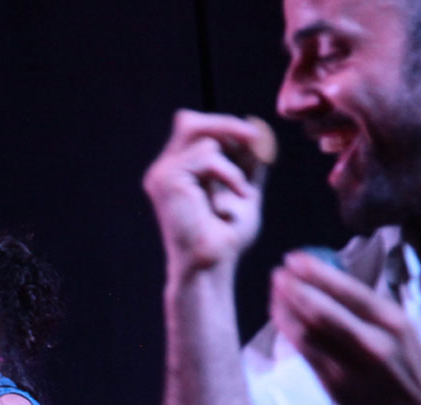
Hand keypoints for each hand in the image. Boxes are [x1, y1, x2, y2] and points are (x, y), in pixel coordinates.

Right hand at [143, 110, 272, 277]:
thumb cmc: (227, 238)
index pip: (195, 129)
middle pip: (189, 121)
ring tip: (243, 188)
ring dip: (232, 158)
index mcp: (178, 172)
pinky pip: (205, 155)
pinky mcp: (167, 180)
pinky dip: (230, 172)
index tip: (257, 145)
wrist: (212, 266)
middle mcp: (164, 171)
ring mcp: (162, 174)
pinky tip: (239, 194)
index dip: (225, 128)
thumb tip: (258, 131)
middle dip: (226, 125)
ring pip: (198, 133)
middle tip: (257, 140)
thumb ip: (248, 163)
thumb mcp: (244, 191)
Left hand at [270, 251, 420, 404]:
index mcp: (391, 321)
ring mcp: (353, 369)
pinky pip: (306, 356)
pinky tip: (282, 320)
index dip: (317, 273)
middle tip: (277, 274)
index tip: (294, 258)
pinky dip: (290, 335)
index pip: (349, 291)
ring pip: (309, 336)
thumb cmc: (405, 358)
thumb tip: (322, 277)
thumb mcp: (398, 323)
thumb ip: (365, 305)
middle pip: (323, 314)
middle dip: (295, 291)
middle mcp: (373, 344)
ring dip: (286, 312)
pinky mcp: (337, 388)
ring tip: (275, 294)